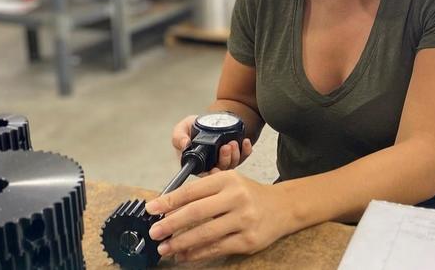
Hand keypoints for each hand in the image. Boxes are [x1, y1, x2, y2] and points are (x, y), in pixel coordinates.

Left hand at [145, 170, 293, 261]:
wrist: (282, 207)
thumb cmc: (249, 194)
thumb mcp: (229, 182)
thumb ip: (203, 190)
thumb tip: (168, 204)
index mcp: (228, 180)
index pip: (192, 190)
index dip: (169, 200)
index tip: (152, 209)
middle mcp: (236, 197)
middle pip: (196, 212)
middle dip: (170, 224)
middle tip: (154, 232)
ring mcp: (243, 220)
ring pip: (204, 234)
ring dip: (180, 243)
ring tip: (165, 248)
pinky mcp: (248, 240)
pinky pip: (216, 248)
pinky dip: (196, 253)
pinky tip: (184, 255)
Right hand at [172, 115, 253, 169]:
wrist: (208, 119)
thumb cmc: (194, 127)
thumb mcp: (182, 129)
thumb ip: (179, 136)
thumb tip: (184, 144)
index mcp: (198, 164)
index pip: (204, 176)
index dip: (211, 175)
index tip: (214, 168)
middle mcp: (212, 165)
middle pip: (221, 171)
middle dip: (225, 160)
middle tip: (226, 147)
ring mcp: (225, 161)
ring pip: (233, 164)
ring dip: (235, 155)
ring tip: (233, 142)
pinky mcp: (236, 155)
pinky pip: (244, 156)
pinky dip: (246, 150)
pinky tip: (245, 142)